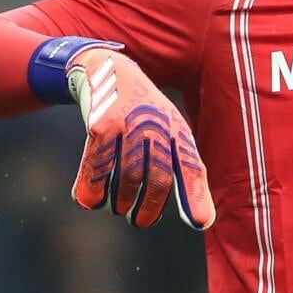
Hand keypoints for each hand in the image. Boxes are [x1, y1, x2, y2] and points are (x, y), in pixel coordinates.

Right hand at [65, 46, 215, 228]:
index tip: (200, 222)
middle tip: (141, 222)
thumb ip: (187, 172)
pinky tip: (90, 202)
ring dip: (120, 201)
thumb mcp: (171, 132)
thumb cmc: (145, 114)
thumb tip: (203, 221)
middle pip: (157, 178)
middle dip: (149, 208)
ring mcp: (128, 125)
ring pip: (127, 177)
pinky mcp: (100, 126)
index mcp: (178, 130)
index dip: (196, 196)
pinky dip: (91, 190)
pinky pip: (96, 168)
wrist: (108, 70)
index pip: (192, 167)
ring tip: (119, 208)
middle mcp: (156, 127)